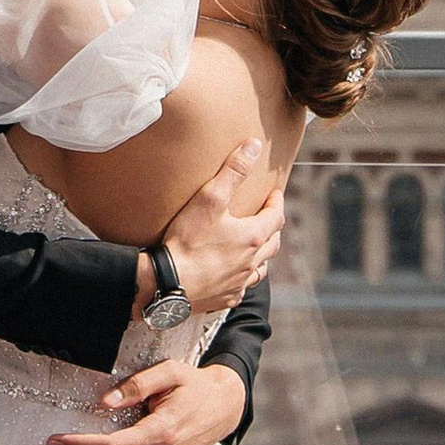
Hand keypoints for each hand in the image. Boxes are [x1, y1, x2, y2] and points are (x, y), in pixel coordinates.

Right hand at [153, 137, 282, 316]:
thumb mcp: (210, 198)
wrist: (167, 283)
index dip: (277, 203)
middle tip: (267, 217)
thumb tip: (254, 146)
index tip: (275, 194)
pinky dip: (242, 278)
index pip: (276, 217)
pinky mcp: (225, 298)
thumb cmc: (188, 241)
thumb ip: (233, 170)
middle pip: (273, 244)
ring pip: (260, 268)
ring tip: (255, 247)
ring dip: (261, 255)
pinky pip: (242, 288)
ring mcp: (239, 283)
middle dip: (273, 228)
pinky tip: (233, 275)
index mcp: (253, 237)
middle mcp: (251, 262)